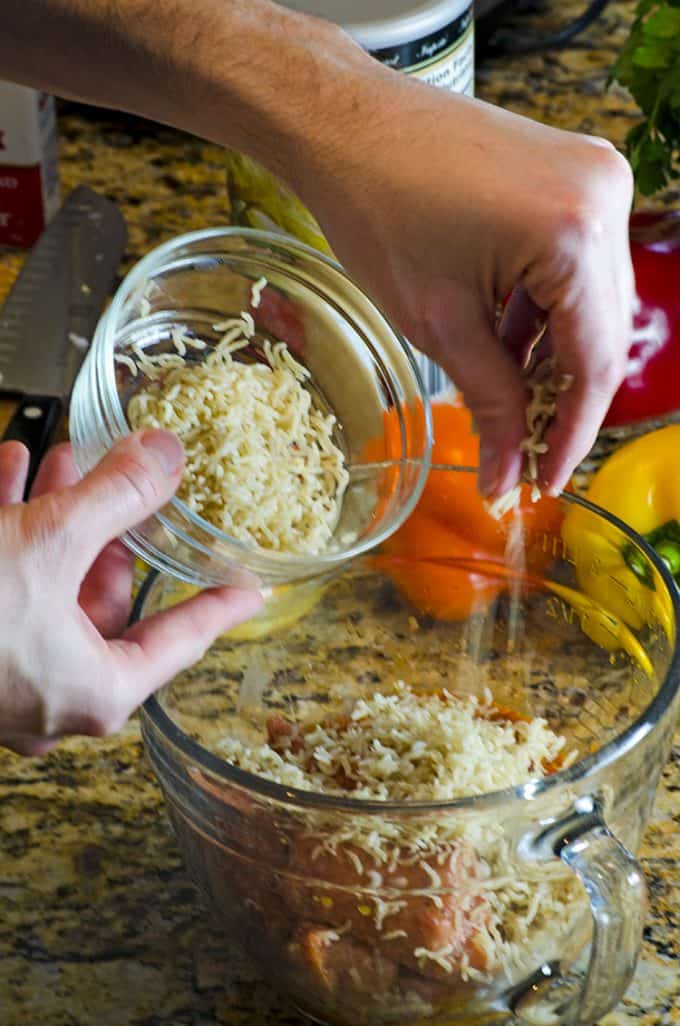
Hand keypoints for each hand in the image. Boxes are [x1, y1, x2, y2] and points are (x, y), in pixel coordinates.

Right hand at [0, 431, 261, 755]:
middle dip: (109, 525)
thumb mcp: (50, 541)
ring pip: (47, 585)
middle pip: (105, 599)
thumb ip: (119, 495)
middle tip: (124, 479)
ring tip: (60, 461)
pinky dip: (9, 529)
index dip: (219, 604)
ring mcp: (6, 682)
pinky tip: (7, 474)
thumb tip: (167, 455)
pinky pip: (3, 586)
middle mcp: (54, 697)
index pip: (182, 640)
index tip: (251, 589)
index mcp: (97, 690)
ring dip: (53, 517)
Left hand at [294, 77, 634, 496]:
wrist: (343, 124)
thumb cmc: (375, 209)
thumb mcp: (437, 323)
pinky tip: (507, 345)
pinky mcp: (573, 176)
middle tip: (523, 454)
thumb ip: (489, 404)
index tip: (544, 482)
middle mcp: (605, 198)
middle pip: (600, 334)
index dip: (569, 435)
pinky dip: (542, 313)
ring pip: (588, 303)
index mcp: (575, 234)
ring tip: (506, 402)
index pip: (593, 363)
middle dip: (559, 401)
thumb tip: (507, 474)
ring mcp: (595, 180)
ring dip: (549, 358)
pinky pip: (573, 266)